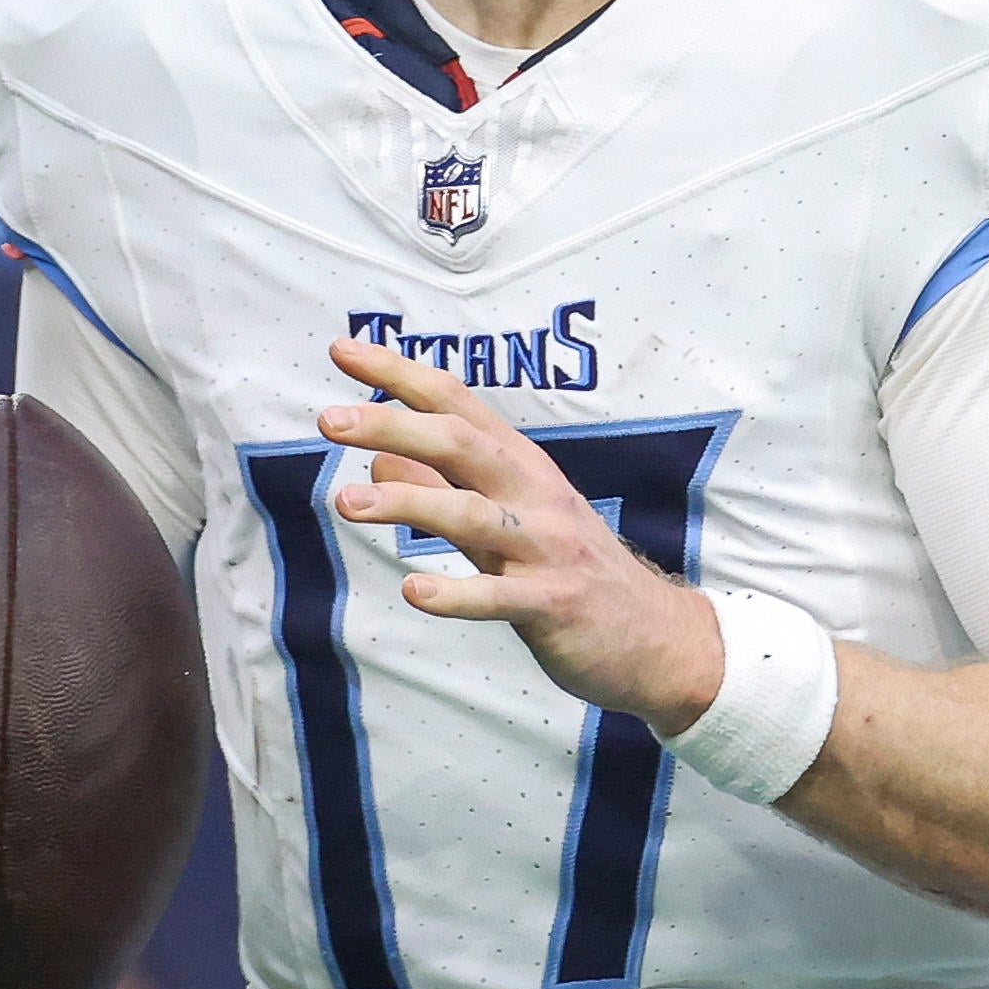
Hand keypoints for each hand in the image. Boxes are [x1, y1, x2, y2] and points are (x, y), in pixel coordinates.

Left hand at [316, 338, 723, 725]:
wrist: (658, 638)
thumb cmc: (573, 573)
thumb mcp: (507, 521)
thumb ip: (444, 489)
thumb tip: (378, 458)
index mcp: (523, 468)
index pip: (457, 405)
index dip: (400, 375)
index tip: (344, 351)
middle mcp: (535, 497)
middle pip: (461, 445)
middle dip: (393, 426)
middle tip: (330, 421)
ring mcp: (547, 549)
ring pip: (473, 514)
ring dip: (409, 504)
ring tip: (347, 503)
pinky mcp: (554, 604)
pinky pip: (499, 597)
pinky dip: (456, 594)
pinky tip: (415, 591)